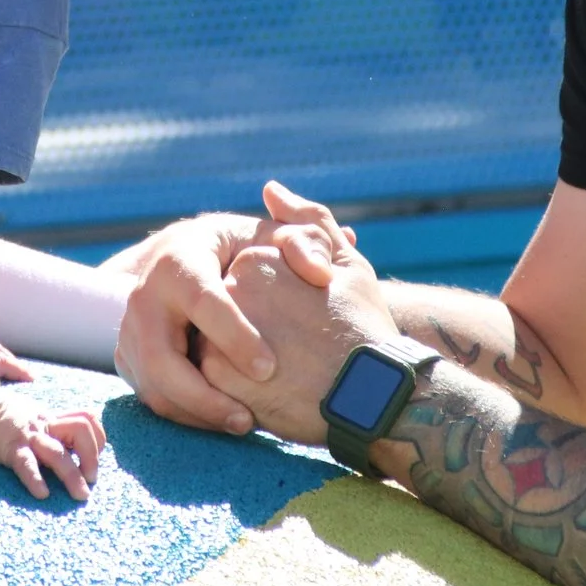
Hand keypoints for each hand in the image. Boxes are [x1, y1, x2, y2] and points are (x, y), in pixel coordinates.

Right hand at [0, 393, 106, 500]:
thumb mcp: (22, 401)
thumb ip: (30, 391)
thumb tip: (33, 381)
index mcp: (48, 417)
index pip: (86, 419)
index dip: (98, 438)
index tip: (94, 458)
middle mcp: (43, 425)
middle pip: (81, 431)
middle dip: (92, 457)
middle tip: (91, 479)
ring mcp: (27, 437)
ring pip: (59, 454)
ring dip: (73, 476)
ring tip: (80, 495)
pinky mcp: (9, 448)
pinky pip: (26, 464)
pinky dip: (35, 479)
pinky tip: (42, 494)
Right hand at [110, 183, 359, 432]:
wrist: (185, 260)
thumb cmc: (238, 249)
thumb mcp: (269, 235)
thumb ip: (306, 243)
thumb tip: (321, 274)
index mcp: (179, 260)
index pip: (202, 301)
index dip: (234, 337)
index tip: (269, 369)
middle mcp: (144, 296)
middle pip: (160, 357)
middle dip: (203, 395)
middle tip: (248, 418)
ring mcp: (131, 329)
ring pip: (153, 386)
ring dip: (196, 413)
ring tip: (243, 424)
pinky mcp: (129, 357)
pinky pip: (152, 396)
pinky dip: (187, 416)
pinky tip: (226, 420)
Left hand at [199, 234, 400, 446]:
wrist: (372, 395)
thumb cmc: (364, 327)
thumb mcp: (347, 266)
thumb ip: (307, 222)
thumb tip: (271, 189)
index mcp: (255, 260)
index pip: (247, 281)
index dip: (279, 308)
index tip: (304, 327)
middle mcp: (229, 293)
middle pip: (229, 311)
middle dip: (255, 331)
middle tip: (294, 354)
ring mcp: (219, 333)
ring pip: (217, 344)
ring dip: (240, 360)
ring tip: (284, 375)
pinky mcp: (216, 378)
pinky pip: (213, 380)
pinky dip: (235, 388)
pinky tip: (269, 394)